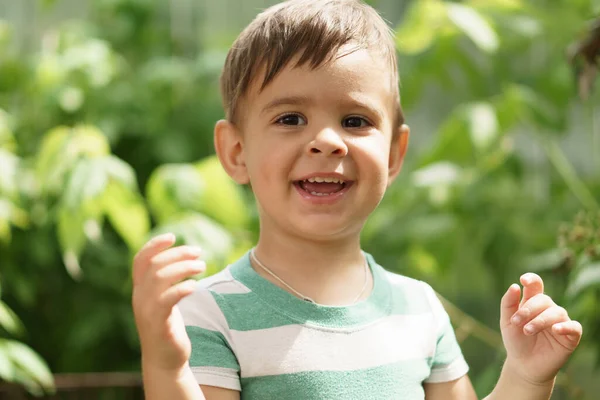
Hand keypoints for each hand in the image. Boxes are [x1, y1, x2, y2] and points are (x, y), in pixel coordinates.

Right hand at [131, 233, 205, 372]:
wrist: (164, 361)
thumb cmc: (168, 327)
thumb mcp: (163, 301)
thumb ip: (166, 282)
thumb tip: (183, 257)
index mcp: (139, 290)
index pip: (140, 260)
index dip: (154, 245)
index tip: (172, 236)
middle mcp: (139, 298)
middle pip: (154, 265)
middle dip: (177, 254)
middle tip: (199, 252)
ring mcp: (146, 311)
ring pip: (160, 279)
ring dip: (183, 267)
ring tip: (202, 266)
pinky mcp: (158, 324)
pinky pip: (167, 300)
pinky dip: (181, 288)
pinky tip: (195, 285)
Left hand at [499, 273, 581, 384]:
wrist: (523, 365)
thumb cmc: (516, 341)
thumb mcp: (507, 322)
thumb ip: (508, 303)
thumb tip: (514, 286)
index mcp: (533, 302)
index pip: (536, 285)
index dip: (532, 279)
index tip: (523, 280)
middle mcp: (548, 309)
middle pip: (543, 299)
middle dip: (528, 309)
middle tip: (516, 322)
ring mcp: (560, 322)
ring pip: (557, 312)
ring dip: (540, 320)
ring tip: (527, 331)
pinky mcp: (570, 337)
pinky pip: (574, 327)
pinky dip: (566, 326)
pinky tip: (555, 329)